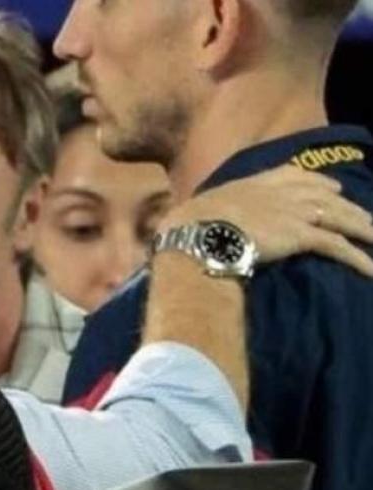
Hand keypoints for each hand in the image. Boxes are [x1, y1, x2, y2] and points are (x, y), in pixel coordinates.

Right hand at [169, 171, 372, 276]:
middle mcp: (283, 192)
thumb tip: (180, 224)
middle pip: (326, 197)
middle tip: (368, 219)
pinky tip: (370, 269)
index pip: (298, 177)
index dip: (318, 184)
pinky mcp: (301, 235)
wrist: (197, 231)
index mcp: (258, 183)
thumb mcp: (195, 211)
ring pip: (341, 218)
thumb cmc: (186, 225)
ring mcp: (295, 212)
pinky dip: (357, 257)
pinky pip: (337, 245)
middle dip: (350, 208)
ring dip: (364, 230)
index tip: (333, 189)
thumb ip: (203, 215)